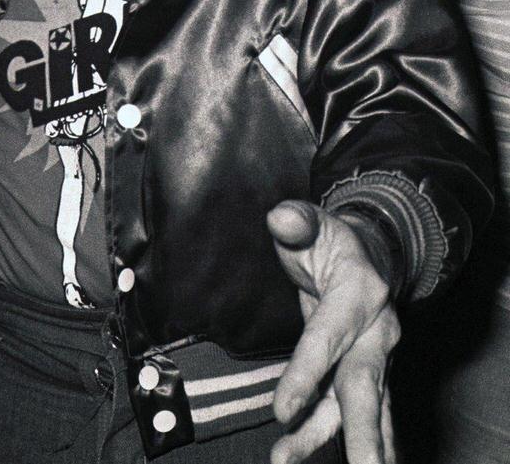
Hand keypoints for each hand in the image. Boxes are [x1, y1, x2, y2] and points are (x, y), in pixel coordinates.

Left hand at [267, 200, 400, 463]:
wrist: (371, 254)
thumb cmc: (331, 239)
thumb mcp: (312, 221)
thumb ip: (296, 220)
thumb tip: (282, 217)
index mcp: (359, 293)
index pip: (328, 338)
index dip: (306, 373)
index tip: (281, 409)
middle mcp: (375, 333)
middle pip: (363, 387)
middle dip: (361, 435)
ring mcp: (374, 358)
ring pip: (357, 409)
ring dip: (336, 444)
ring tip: (289, 461)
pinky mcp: (364, 374)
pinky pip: (345, 410)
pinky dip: (325, 436)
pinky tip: (296, 455)